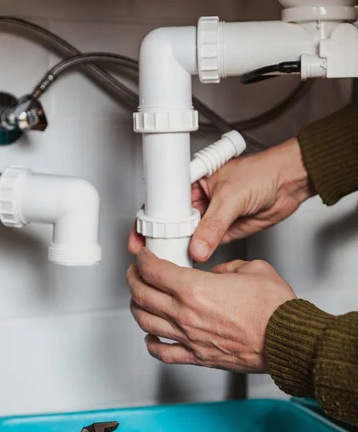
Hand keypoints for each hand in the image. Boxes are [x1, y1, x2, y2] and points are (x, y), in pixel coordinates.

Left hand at [127, 248, 295, 372]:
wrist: (286, 341)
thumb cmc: (274, 310)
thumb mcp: (252, 269)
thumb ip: (228, 267)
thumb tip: (218, 273)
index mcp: (195, 288)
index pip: (153, 270)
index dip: (143, 259)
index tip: (143, 256)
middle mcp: (186, 314)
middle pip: (142, 294)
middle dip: (133, 279)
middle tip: (135, 273)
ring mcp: (189, 337)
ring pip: (145, 322)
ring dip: (136, 307)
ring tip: (138, 299)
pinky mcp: (197, 356)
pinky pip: (163, 353)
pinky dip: (151, 344)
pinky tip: (151, 337)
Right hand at [128, 138, 313, 258]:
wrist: (290, 183)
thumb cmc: (263, 172)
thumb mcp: (232, 196)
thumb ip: (214, 225)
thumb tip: (198, 246)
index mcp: (193, 182)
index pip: (163, 201)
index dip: (151, 220)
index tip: (142, 236)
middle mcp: (198, 199)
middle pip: (171, 222)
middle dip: (162, 238)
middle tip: (155, 252)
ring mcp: (210, 217)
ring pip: (187, 236)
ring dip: (179, 247)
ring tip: (170, 257)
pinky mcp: (222, 232)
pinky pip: (204, 245)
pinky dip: (197, 254)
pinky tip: (190, 259)